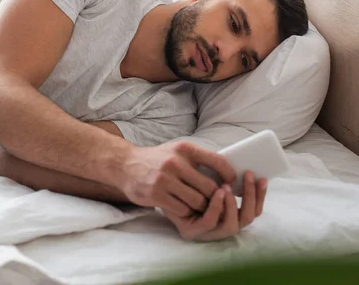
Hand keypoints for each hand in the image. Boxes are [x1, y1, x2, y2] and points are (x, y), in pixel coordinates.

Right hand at [119, 141, 235, 215]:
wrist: (127, 165)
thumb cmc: (158, 159)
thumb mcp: (178, 151)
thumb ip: (198, 159)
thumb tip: (225, 172)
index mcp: (185, 149)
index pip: (217, 160)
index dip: (228, 174)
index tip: (231, 182)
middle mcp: (176, 162)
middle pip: (209, 187)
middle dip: (215, 196)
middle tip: (215, 200)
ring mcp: (165, 179)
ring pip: (197, 201)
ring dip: (200, 206)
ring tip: (198, 205)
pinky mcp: (157, 194)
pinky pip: (182, 209)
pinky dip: (185, 211)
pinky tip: (182, 206)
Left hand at [163, 171, 266, 241]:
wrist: (146, 176)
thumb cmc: (178, 171)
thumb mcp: (203, 168)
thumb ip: (220, 170)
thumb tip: (243, 161)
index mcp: (226, 210)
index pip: (253, 208)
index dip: (260, 195)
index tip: (263, 178)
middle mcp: (219, 224)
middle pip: (247, 218)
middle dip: (251, 197)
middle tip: (250, 176)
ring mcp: (205, 231)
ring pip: (232, 225)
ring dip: (234, 203)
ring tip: (230, 185)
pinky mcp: (190, 232)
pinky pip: (210, 223)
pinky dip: (217, 208)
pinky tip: (219, 192)